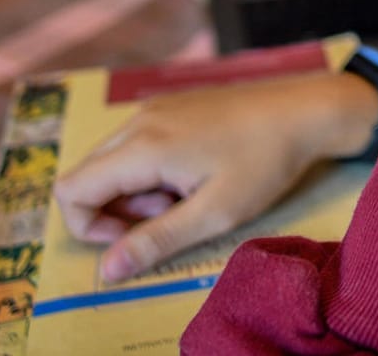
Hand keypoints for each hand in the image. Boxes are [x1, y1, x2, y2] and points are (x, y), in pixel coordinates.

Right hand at [52, 71, 377, 280]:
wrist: (306, 110)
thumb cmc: (265, 162)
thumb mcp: (214, 214)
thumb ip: (157, 241)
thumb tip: (106, 270)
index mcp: (142, 146)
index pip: (71, 190)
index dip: (91, 227)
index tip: (138, 238)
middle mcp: (139, 120)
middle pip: (88, 175)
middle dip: (117, 210)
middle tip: (172, 215)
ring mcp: (155, 108)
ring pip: (112, 160)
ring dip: (136, 191)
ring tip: (189, 194)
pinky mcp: (172, 105)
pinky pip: (136, 143)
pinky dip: (151, 169)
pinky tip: (195, 173)